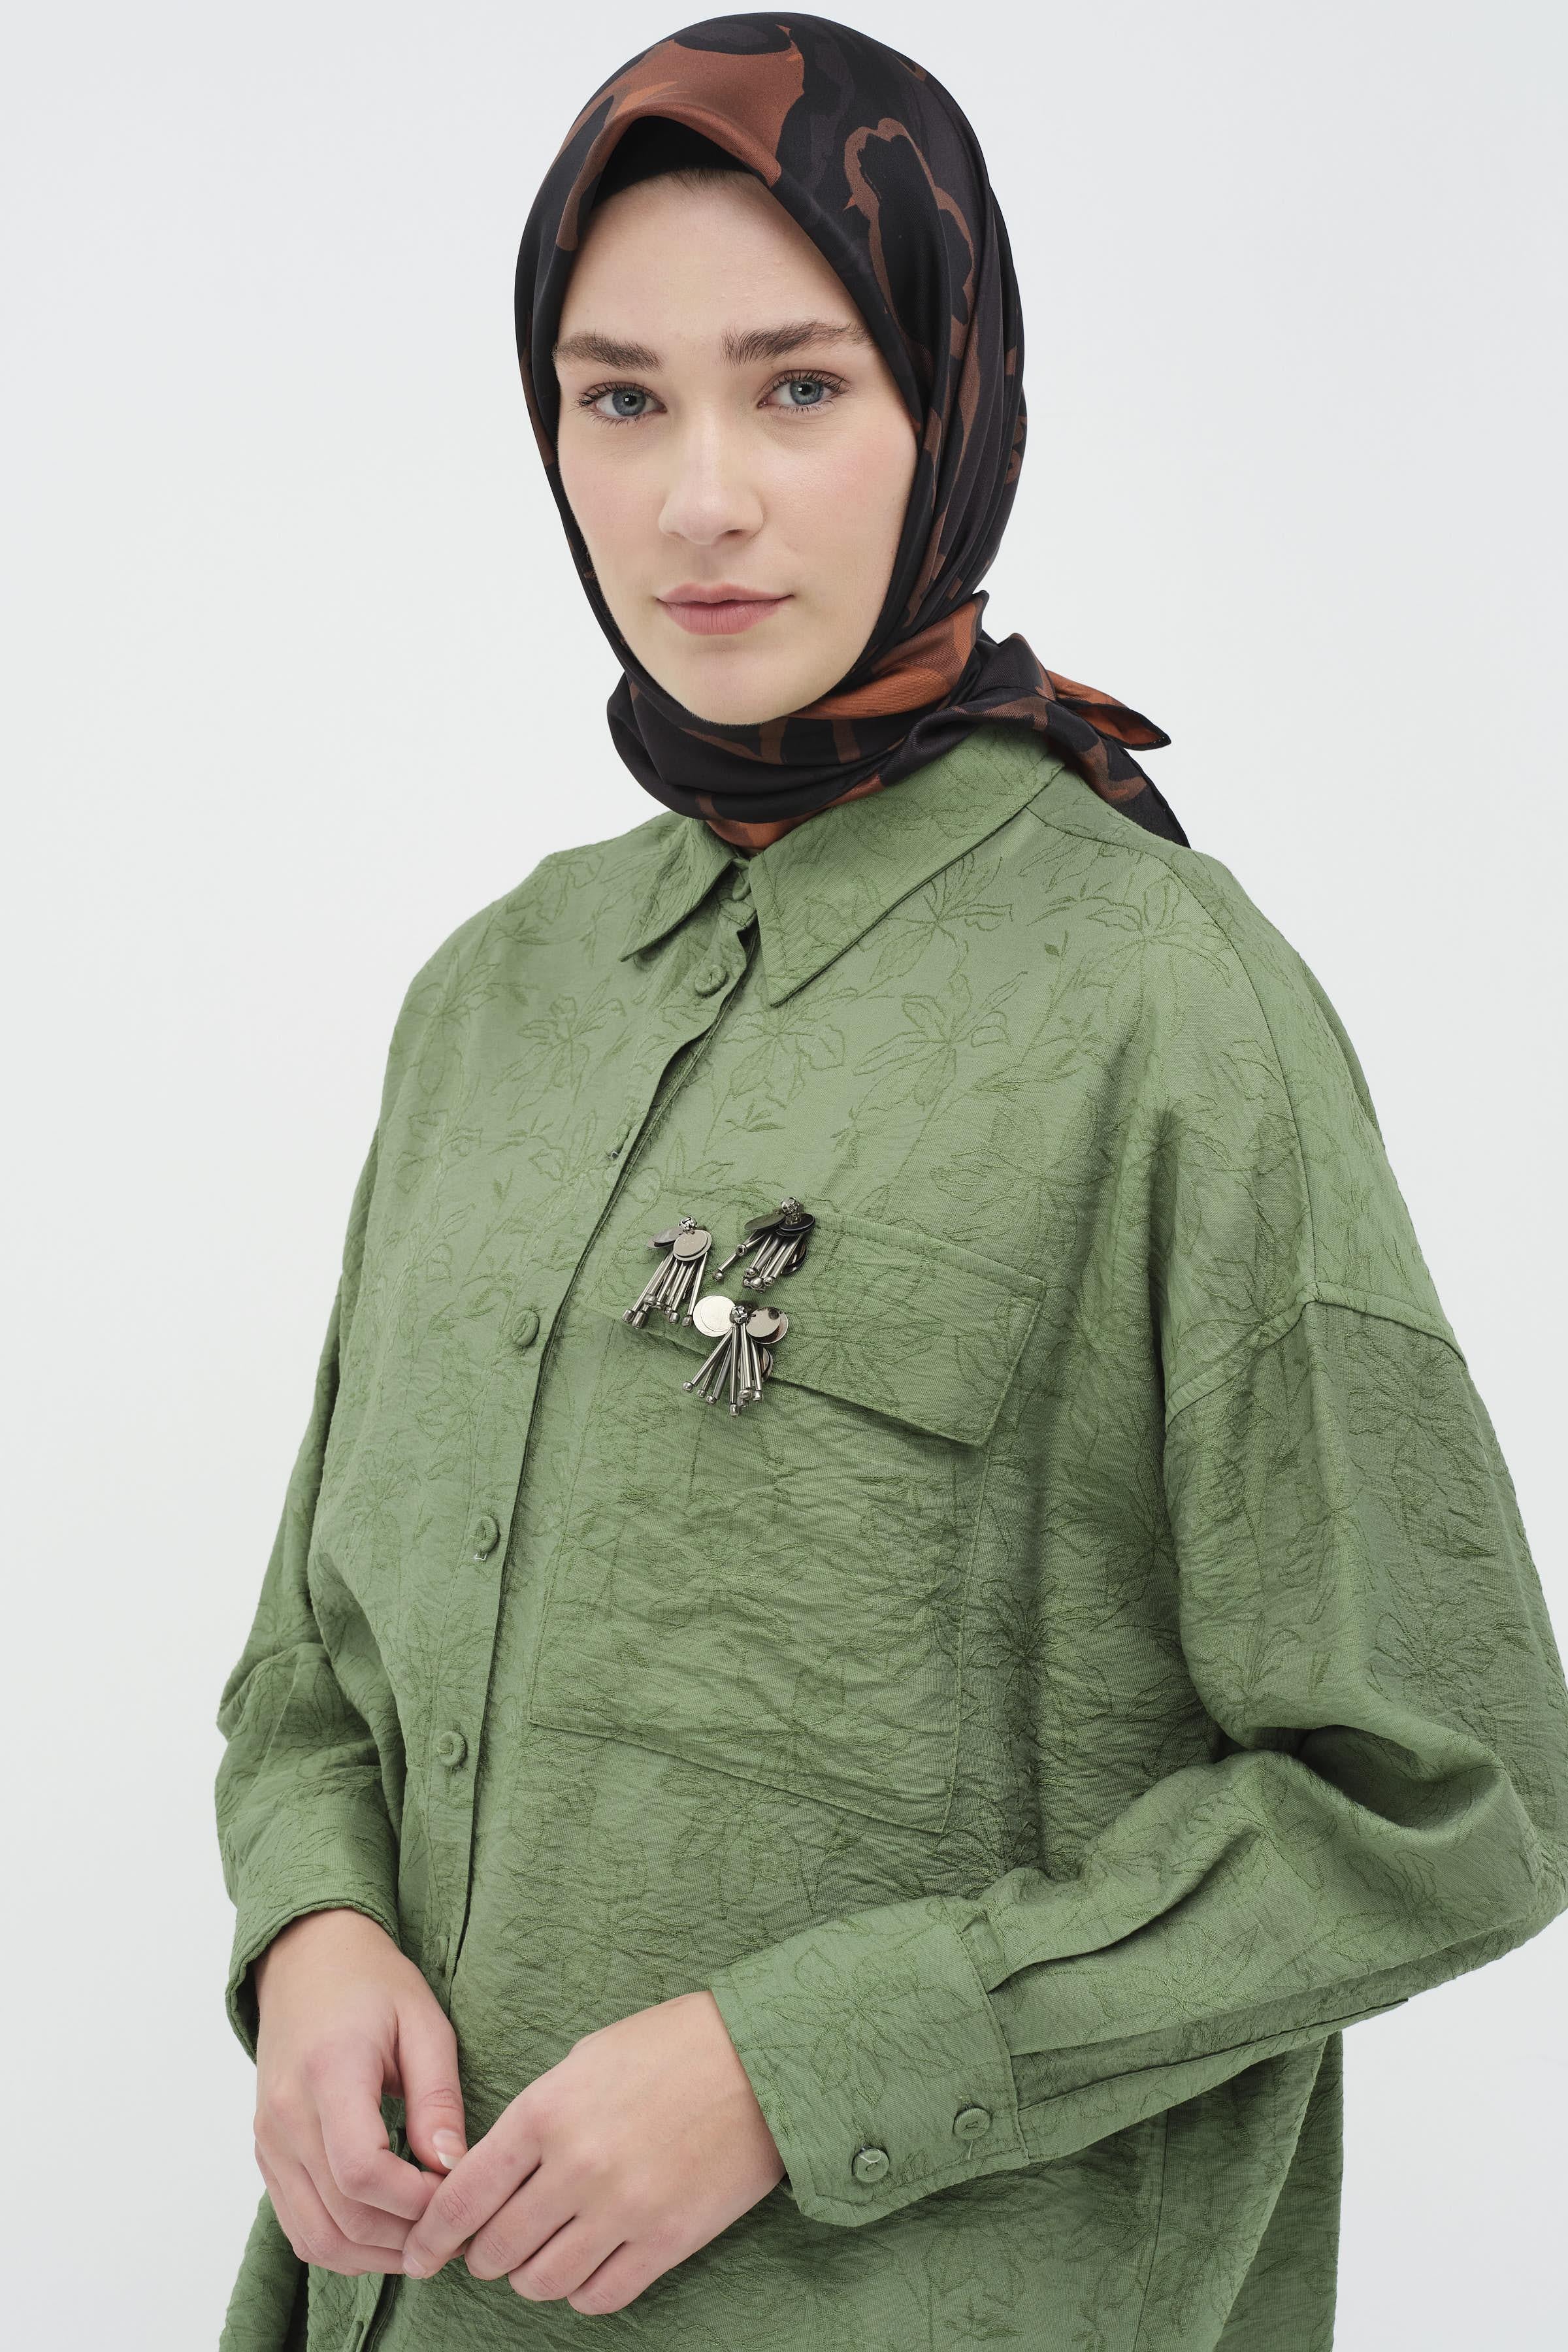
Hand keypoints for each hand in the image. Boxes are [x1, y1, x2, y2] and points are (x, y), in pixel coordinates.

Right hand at [252, 1907, 469, 2274]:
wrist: (308, 1963)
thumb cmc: (373, 1985)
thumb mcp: (424, 2023)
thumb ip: (438, 2097)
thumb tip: (452, 2168)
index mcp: (328, 2073)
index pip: (362, 2170)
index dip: (414, 2201)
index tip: (458, 2194)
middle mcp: (286, 2115)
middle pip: (341, 2215)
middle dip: (405, 2238)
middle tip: (456, 2232)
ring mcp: (269, 2140)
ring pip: (317, 2236)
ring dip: (376, 2255)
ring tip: (427, 2242)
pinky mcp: (267, 2155)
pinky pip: (300, 2226)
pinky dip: (344, 2246)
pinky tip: (387, 2235)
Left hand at [398, 1988, 785, 2312]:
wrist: (760, 2056)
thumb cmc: (669, 2044)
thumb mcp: (585, 2058)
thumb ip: (535, 2116)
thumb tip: (493, 2170)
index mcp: (547, 2112)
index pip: (464, 2195)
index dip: (432, 2233)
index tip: (421, 2250)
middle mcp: (577, 2167)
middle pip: (496, 2247)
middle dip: (480, 2255)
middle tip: (484, 2249)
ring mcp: (623, 2209)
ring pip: (542, 2281)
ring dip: (527, 2276)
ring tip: (535, 2257)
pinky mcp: (666, 2240)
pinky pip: (600, 2295)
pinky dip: (579, 2291)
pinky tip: (583, 2267)